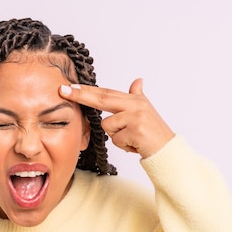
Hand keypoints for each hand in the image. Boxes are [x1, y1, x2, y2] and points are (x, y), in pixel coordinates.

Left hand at [59, 78, 174, 158]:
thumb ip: (137, 96)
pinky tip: (135, 144)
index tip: (70, 86)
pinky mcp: (136, 130)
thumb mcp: (145, 111)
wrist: (167, 150)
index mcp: (134, 99)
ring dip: (116, 136)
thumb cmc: (153, 133)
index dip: (87, 90)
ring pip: (107, 126)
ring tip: (131, 138)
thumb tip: (137, 81)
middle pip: (102, 99)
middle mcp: (136, 105)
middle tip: (64, 91)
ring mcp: (136, 116)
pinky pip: (115, 139)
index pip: (106, 92)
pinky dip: (123, 145)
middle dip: (81, 95)